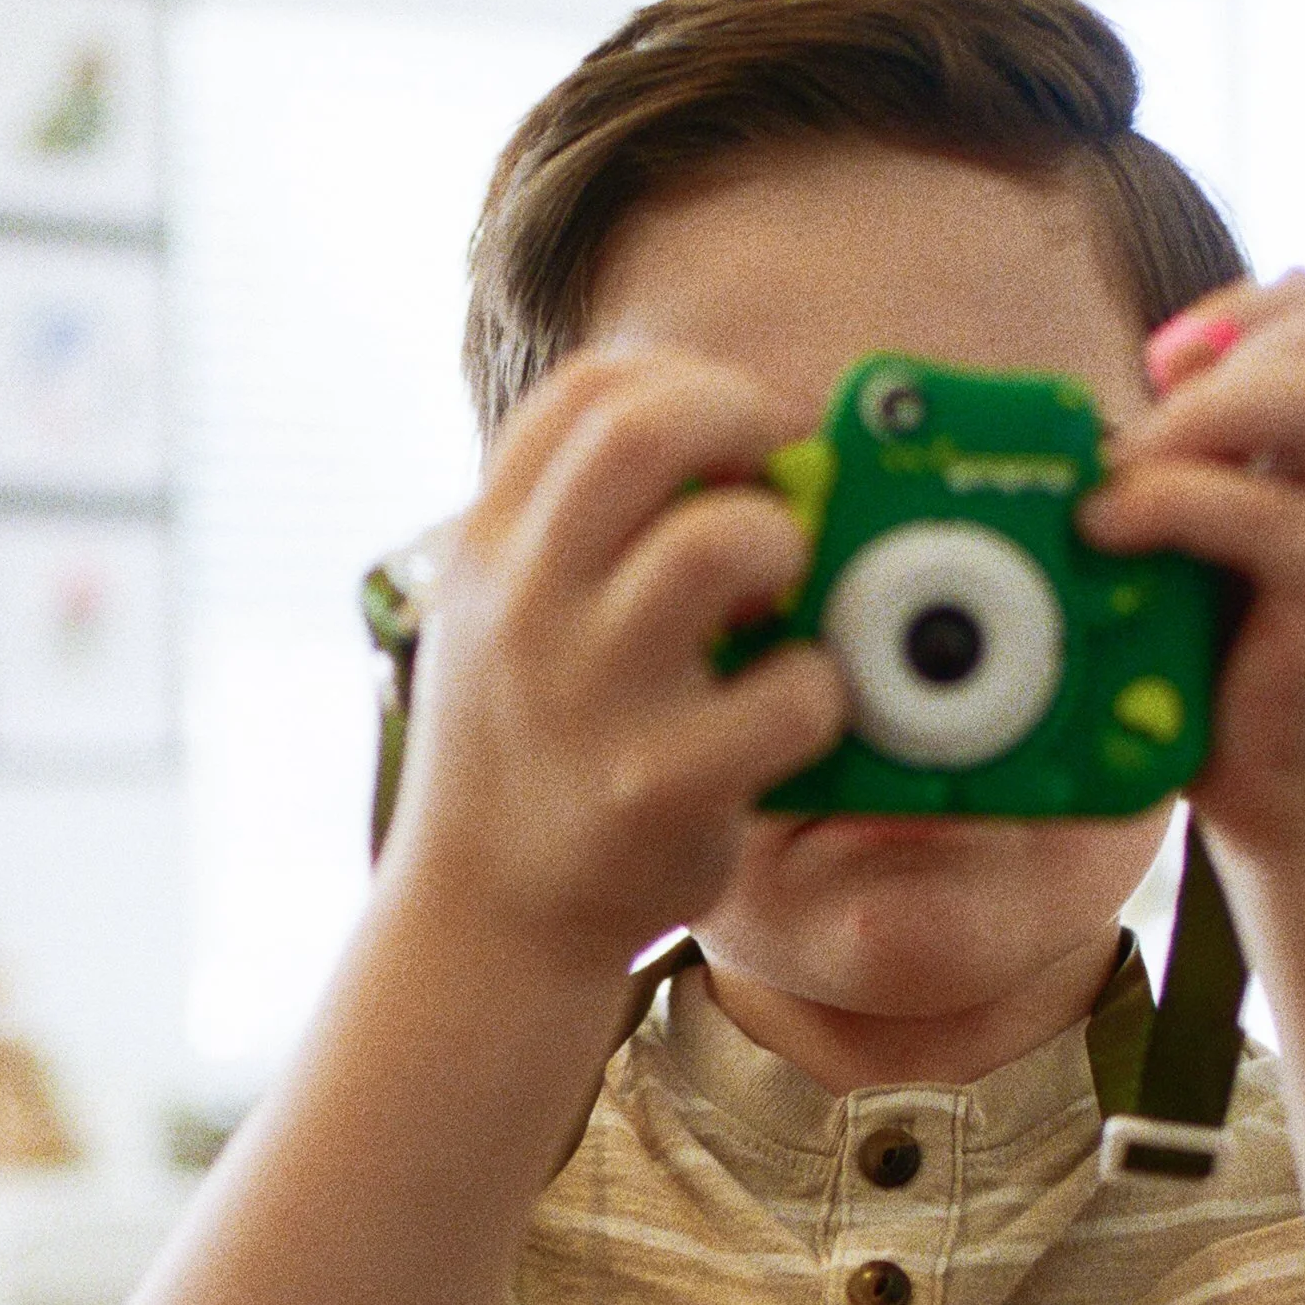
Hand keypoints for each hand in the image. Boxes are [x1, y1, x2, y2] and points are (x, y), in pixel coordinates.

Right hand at [386, 348, 846, 975]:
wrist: (482, 922)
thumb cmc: (526, 752)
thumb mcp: (501, 620)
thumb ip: (575, 535)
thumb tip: (740, 453)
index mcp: (490, 550)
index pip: (588, 391)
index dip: (689, 383)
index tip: (739, 427)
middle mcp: (529, 605)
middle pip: (646, 430)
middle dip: (746, 421)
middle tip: (787, 477)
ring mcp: (591, 694)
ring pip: (719, 544)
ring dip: (785, 547)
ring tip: (786, 595)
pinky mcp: (659, 786)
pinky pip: (790, 694)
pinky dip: (822, 691)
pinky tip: (797, 711)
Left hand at [1075, 274, 1304, 862]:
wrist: (1300, 806)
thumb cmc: (1248, 663)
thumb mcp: (1236, 529)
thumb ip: (1224, 449)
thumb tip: (1147, 369)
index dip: (1242, 311)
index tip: (1159, 369)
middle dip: (1224, 354)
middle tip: (1138, 429)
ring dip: (1200, 415)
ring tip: (1119, 472)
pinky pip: (1270, 511)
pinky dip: (1173, 501)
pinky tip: (1108, 528)